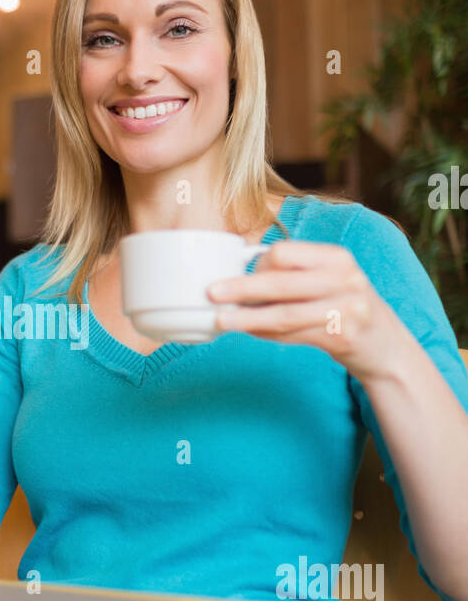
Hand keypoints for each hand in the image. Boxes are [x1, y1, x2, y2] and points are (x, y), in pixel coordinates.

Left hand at [206, 240, 405, 380]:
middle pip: (283, 282)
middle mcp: (346, 279)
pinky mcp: (343, 336)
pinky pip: (295, 334)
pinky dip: (268, 334)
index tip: (237, 272)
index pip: (289, 253)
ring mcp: (347, 308)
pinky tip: (249, 332)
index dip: (258, 263)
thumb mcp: (331, 282)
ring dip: (249, 318)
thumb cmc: (347, 310)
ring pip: (286, 313)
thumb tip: (240, 277)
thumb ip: (296, 275)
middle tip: (212, 292)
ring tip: (222, 319)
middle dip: (243, 288)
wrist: (387, 348)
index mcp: (338, 258)